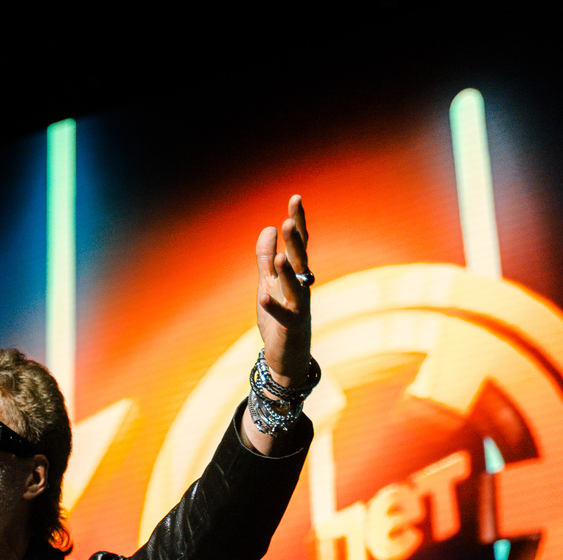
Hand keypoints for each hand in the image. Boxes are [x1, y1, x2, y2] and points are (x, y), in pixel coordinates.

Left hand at [255, 194, 312, 381]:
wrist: (287, 358)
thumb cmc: (279, 320)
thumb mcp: (268, 284)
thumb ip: (266, 258)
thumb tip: (268, 228)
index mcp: (296, 275)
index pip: (298, 244)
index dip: (297, 222)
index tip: (295, 197)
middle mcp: (301, 289)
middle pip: (300, 261)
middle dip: (295, 242)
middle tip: (289, 221)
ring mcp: (298, 309)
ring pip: (295, 288)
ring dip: (287, 272)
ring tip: (280, 256)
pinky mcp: (290, 329)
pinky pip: (282, 316)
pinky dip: (272, 307)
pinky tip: (262, 297)